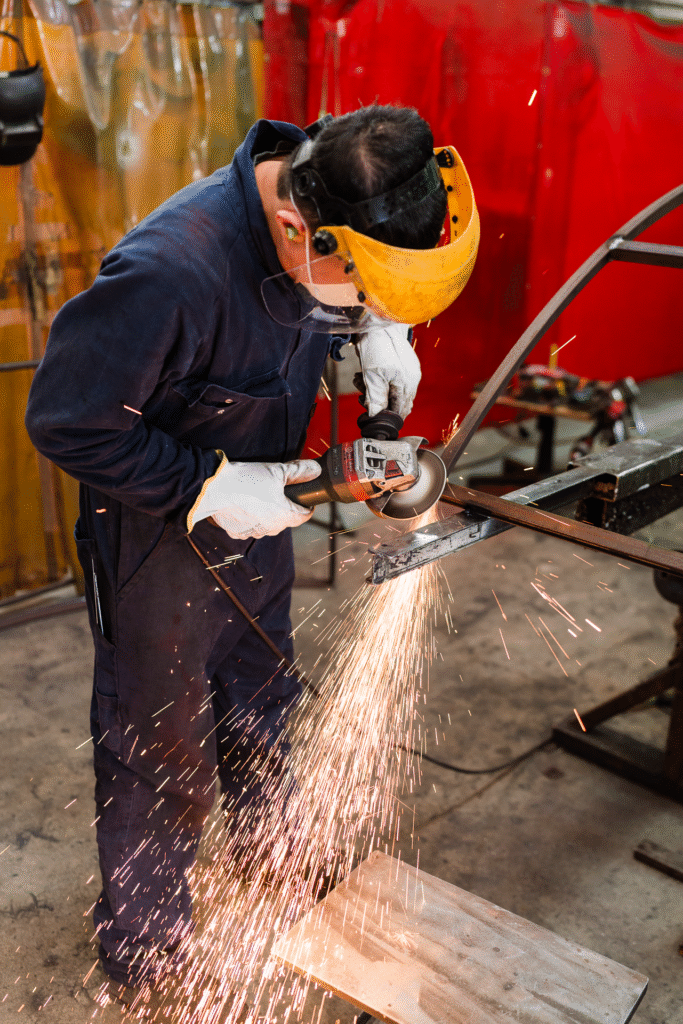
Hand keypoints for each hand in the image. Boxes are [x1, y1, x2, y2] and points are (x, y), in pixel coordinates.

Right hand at [189, 458, 321, 538]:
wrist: (213, 488)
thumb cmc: (246, 480)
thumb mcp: (276, 471)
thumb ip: (299, 471)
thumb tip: (315, 470)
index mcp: (284, 516)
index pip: (304, 515)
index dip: (307, 506)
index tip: (305, 498)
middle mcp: (270, 529)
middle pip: (286, 520)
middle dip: (286, 508)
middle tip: (280, 492)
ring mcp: (253, 532)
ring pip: (268, 525)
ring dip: (268, 514)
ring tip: (260, 496)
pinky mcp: (237, 533)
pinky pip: (250, 527)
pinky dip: (251, 518)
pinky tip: (245, 504)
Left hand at [355, 323, 420, 419]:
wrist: (379, 322)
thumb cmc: (375, 346)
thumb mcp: (371, 375)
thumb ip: (375, 398)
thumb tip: (376, 416)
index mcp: (405, 383)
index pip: (399, 410)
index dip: (383, 413)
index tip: (368, 407)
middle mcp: (412, 379)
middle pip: (398, 403)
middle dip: (379, 401)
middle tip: (362, 393)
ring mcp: (412, 372)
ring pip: (395, 393)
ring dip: (378, 391)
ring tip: (362, 380)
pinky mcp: (408, 366)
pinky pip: (397, 382)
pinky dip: (383, 382)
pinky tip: (370, 375)